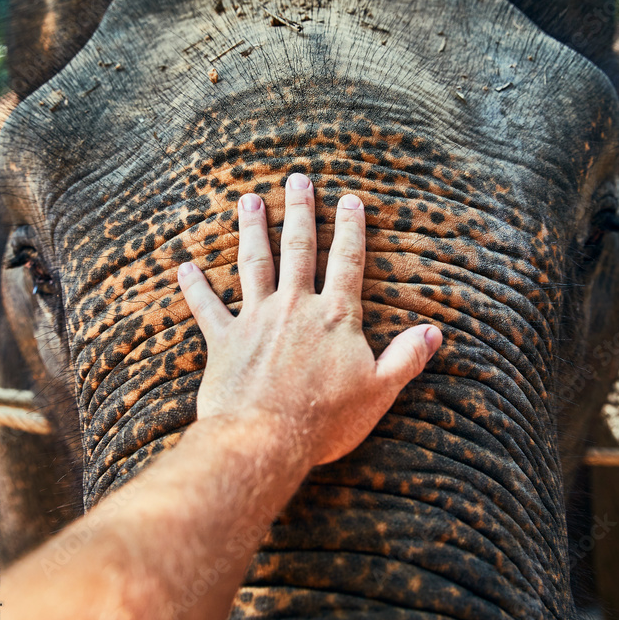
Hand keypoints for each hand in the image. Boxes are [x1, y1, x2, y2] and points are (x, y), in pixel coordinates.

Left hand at [177, 174, 441, 466]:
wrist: (265, 440)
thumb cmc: (326, 421)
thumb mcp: (380, 392)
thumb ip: (406, 358)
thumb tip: (434, 332)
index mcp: (334, 316)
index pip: (347, 261)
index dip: (351, 228)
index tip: (351, 200)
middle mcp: (294, 306)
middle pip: (298, 248)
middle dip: (299, 211)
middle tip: (297, 179)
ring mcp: (256, 320)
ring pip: (254, 263)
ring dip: (252, 230)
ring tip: (249, 200)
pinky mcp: (224, 341)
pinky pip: (207, 307)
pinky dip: (195, 287)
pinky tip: (184, 266)